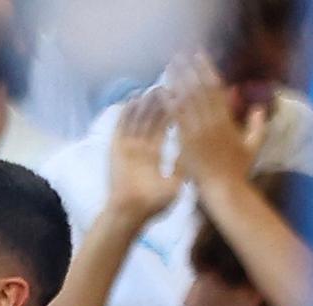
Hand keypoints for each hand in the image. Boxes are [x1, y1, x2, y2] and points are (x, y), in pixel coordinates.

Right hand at [108, 90, 179, 224]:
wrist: (131, 213)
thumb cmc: (153, 204)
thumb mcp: (175, 184)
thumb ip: (182, 166)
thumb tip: (196, 153)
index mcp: (154, 156)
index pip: (164, 128)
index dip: (173, 112)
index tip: (183, 96)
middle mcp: (140, 148)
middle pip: (151, 120)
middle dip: (160, 103)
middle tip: (171, 84)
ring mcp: (127, 148)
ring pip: (137, 120)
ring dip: (145, 104)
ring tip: (155, 87)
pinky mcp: (116, 149)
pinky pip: (121, 127)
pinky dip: (126, 113)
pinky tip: (134, 98)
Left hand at [170, 53, 265, 191]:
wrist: (224, 190)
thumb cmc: (239, 170)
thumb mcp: (253, 145)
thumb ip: (258, 124)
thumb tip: (260, 107)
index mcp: (228, 119)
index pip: (217, 88)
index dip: (208, 69)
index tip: (200, 55)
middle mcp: (214, 122)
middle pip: (200, 89)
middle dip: (190, 70)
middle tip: (180, 54)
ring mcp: (199, 132)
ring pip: (188, 101)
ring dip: (178, 81)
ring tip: (169, 66)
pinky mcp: (187, 143)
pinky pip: (177, 120)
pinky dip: (171, 105)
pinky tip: (163, 92)